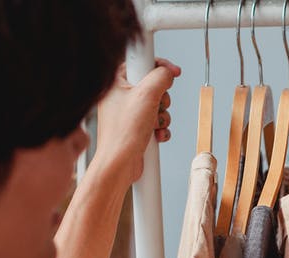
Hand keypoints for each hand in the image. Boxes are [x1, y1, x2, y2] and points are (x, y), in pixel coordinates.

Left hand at [94, 58, 180, 181]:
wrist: (120, 163)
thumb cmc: (123, 133)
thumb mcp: (146, 95)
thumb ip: (160, 77)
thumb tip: (168, 72)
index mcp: (115, 82)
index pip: (141, 62)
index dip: (158, 65)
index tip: (172, 70)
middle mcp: (120, 96)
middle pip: (153, 85)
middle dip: (162, 98)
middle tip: (156, 105)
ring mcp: (128, 112)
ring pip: (157, 105)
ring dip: (162, 116)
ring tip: (153, 124)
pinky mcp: (136, 127)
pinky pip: (156, 121)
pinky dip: (160, 128)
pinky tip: (155, 134)